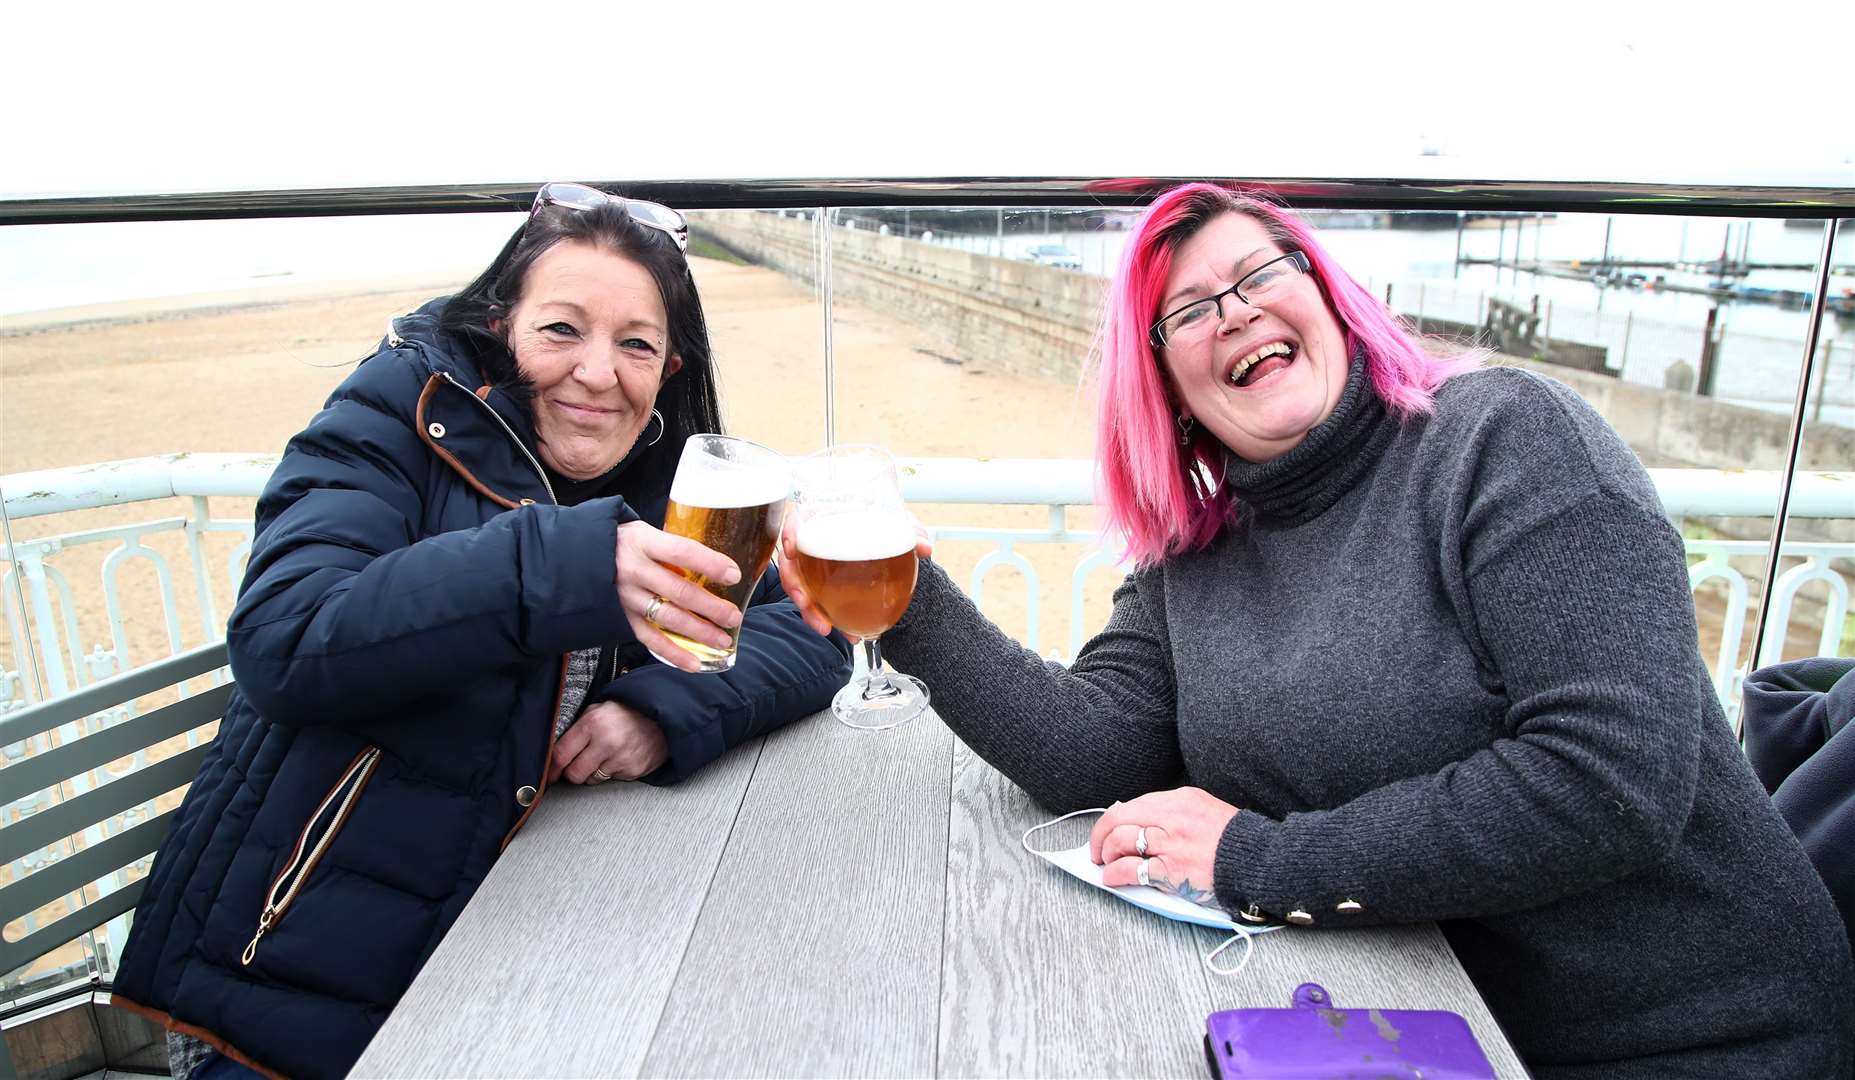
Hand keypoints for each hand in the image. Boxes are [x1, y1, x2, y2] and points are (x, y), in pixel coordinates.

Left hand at [550, 700, 667, 783]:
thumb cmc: (625, 712)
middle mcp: (606, 742)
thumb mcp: (597, 710)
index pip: (561, 755)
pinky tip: (620, 757)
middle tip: (578, 764)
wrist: (662, 715)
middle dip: (572, 772)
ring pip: (592, 780)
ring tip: (604, 756)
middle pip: (574, 775)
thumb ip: (576, 730)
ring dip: (593, 772)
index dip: (552, 768)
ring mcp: (621, 758)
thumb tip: (553, 754)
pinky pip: (611, 780)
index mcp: (592, 723)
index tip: (550, 774)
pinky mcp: (634, 770)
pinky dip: (612, 772)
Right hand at [616, 520, 741, 672]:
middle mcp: (634, 569)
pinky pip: (649, 639)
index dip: (710, 564)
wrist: (576, 556)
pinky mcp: (620, 617)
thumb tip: (715, 562)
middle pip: (679, 591)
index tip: (734, 574)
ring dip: (699, 632)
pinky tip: (694, 663)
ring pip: (668, 618)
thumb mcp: (644, 532)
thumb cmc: (621, 543)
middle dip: (711, 607)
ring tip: (722, 640)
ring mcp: (626, 596)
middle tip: (734, 617)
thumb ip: (671, 546)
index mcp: (643, 541)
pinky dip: (673, 653)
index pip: (683, 552)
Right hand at [778, 517, 931, 640]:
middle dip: (793, 585)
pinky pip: (817, 603)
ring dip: (808, 610)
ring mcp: (813, 567)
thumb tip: (923, 546)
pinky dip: (827, 618)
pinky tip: (846, 633)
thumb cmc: (885, 523)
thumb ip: (910, 530)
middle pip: (790, 562)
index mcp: (823, 518)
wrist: (890, 545)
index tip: (792, 548)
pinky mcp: (821, 587)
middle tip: (805, 601)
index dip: (788, 533)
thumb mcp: (898, 522)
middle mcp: (812, 542)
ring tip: (825, 627)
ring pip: (799, 588)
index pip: (795, 521)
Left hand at [1089, 787, 1239, 907]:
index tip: (1107, 830)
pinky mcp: (1171, 871)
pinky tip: (1111, 878)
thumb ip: (1173, 813)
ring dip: (1106, 853)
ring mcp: (1171, 844)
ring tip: (1105, 863)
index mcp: (1180, 799)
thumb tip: (1141, 822)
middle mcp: (1172, 818)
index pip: (1134, 804)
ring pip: (1121, 841)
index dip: (1113, 819)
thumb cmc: (1232, 840)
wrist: (1257, 862)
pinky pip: (1132, 870)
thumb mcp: (1204, 809)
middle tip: (1096, 849)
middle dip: (1100, 835)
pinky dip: (1115, 874)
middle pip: (1119, 819)